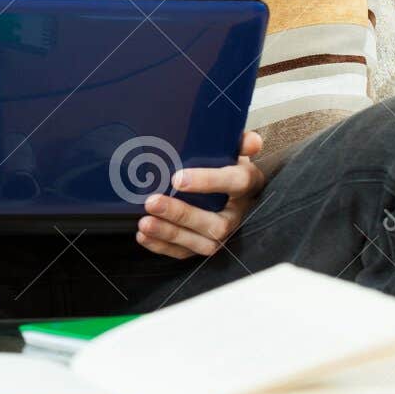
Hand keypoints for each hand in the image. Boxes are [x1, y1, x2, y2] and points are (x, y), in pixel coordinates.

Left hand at [135, 131, 266, 258]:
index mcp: (248, 184)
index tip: (177, 179)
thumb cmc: (225, 165)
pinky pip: (185, 253)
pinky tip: (143, 235)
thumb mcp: (233, 150)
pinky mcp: (204, 244)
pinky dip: (162, 247)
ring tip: (144, 222)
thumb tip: (251, 140)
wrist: (228, 187)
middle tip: (152, 202)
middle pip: (216, 223)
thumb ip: (240, 142)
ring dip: (169, 234)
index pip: (235, 183)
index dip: (208, 181)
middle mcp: (238, 214)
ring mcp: (222, 234)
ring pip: (200, 242)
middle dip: (181, 214)